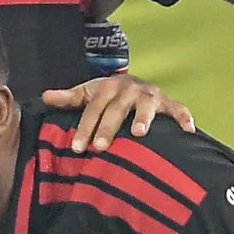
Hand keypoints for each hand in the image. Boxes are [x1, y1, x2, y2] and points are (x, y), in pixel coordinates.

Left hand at [37, 76, 195, 152]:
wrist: (136, 86)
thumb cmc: (107, 96)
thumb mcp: (88, 94)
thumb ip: (69, 98)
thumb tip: (45, 97)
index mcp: (108, 87)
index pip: (93, 108)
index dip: (85, 127)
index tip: (77, 147)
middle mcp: (130, 89)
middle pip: (117, 109)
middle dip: (108, 127)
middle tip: (99, 147)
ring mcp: (151, 96)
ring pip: (147, 106)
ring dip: (144, 118)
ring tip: (139, 134)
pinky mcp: (169, 103)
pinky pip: (179, 110)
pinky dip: (184, 118)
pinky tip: (188, 131)